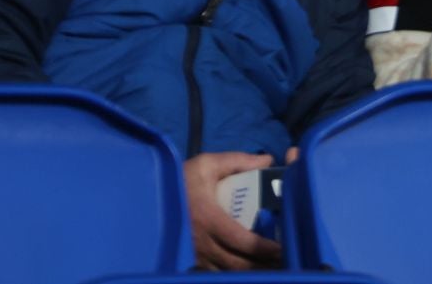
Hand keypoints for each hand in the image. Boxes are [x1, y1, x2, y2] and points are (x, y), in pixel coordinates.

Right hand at [184, 151, 283, 271]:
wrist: (147, 197)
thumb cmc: (180, 180)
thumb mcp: (207, 164)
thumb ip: (238, 161)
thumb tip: (267, 160)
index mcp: (208, 218)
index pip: (241, 240)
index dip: (263, 249)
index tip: (282, 249)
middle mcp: (201, 242)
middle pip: (237, 264)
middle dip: (262, 266)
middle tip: (284, 261)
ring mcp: (194, 256)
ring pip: (226, 272)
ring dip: (249, 273)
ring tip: (270, 268)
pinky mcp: (190, 262)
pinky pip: (214, 273)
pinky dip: (232, 274)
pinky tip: (246, 269)